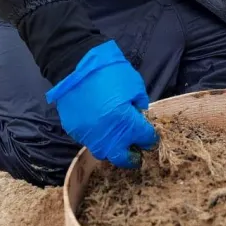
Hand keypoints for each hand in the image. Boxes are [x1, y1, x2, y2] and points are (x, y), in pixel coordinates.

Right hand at [46, 40, 157, 166]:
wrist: (75, 66)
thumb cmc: (110, 72)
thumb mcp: (134, 84)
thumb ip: (139, 103)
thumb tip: (138, 115)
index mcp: (127, 122)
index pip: (145, 139)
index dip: (150, 139)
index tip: (150, 138)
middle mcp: (109, 136)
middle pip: (122, 158)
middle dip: (131, 157)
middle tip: (135, 153)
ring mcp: (90, 136)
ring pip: (103, 152)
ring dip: (112, 149)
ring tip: (116, 140)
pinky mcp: (75, 132)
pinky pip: (89, 140)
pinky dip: (96, 137)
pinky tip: (99, 126)